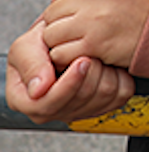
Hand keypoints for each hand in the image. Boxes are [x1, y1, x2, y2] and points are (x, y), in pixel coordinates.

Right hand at [6, 21, 134, 123]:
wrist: (62, 40)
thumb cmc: (41, 43)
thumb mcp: (25, 47)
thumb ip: (30, 64)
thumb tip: (38, 90)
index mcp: (27, 102)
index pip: (49, 104)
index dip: (69, 83)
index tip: (82, 60)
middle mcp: (52, 111)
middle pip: (81, 100)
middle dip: (90, 71)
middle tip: (90, 51)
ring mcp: (77, 110)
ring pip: (103, 97)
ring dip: (105, 71)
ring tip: (96, 55)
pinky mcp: (102, 105)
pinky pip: (120, 95)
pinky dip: (119, 75)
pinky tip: (107, 64)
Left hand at [39, 0, 148, 69]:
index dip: (65, 10)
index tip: (76, 22)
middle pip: (54, 12)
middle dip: (60, 26)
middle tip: (76, 37)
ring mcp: (95, 19)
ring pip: (52, 33)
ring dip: (61, 43)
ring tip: (80, 47)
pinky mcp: (95, 44)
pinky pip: (61, 53)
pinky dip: (68, 58)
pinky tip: (85, 56)